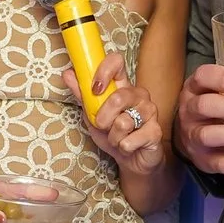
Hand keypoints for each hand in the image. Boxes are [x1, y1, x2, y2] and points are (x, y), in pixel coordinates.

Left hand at [81, 52, 164, 172]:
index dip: (104, 71)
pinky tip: (129, 146)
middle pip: (118, 98)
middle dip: (103, 119)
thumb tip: (67, 73)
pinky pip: (129, 141)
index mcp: (123, 86)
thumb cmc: (112, 133)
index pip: (117, 63)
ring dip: (113, 137)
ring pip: (123, 123)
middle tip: (105, 126)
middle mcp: (139, 95)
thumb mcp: (92, 114)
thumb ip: (82, 94)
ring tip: (118, 138)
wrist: (131, 159)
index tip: (94, 89)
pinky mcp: (156, 131)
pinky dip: (123, 147)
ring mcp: (150, 111)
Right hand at [176, 62, 223, 175]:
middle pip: (205, 106)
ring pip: (209, 135)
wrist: (192, 137)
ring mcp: (193, 136)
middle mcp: (189, 111)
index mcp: (195, 88)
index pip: (204, 77)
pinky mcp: (203, 159)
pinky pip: (222, 163)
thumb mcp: (218, 90)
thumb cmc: (213, 108)